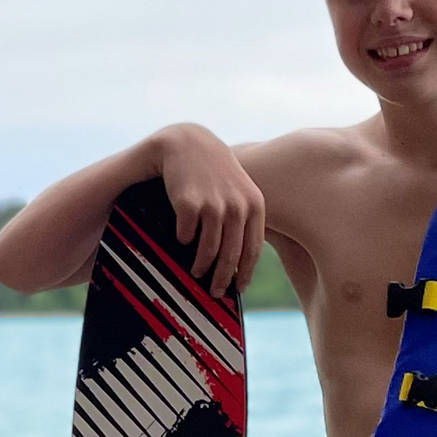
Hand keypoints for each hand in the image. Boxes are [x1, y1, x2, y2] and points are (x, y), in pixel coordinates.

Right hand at [149, 123, 264, 295]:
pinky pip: (185, 236)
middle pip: (231, 256)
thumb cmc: (214, 172)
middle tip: (215, 292)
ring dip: (200, 266)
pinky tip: (182, 238)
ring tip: (196, 271)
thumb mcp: (238, 191)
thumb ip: (244, 219)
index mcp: (254, 205)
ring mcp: (213, 205)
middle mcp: (237, 206)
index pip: (252, 249)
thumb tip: (241, 262)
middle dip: (223, 279)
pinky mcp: (189, 204)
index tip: (238, 289)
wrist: (187, 144)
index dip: (245, 273)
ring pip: (208, 250)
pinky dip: (182, 240)